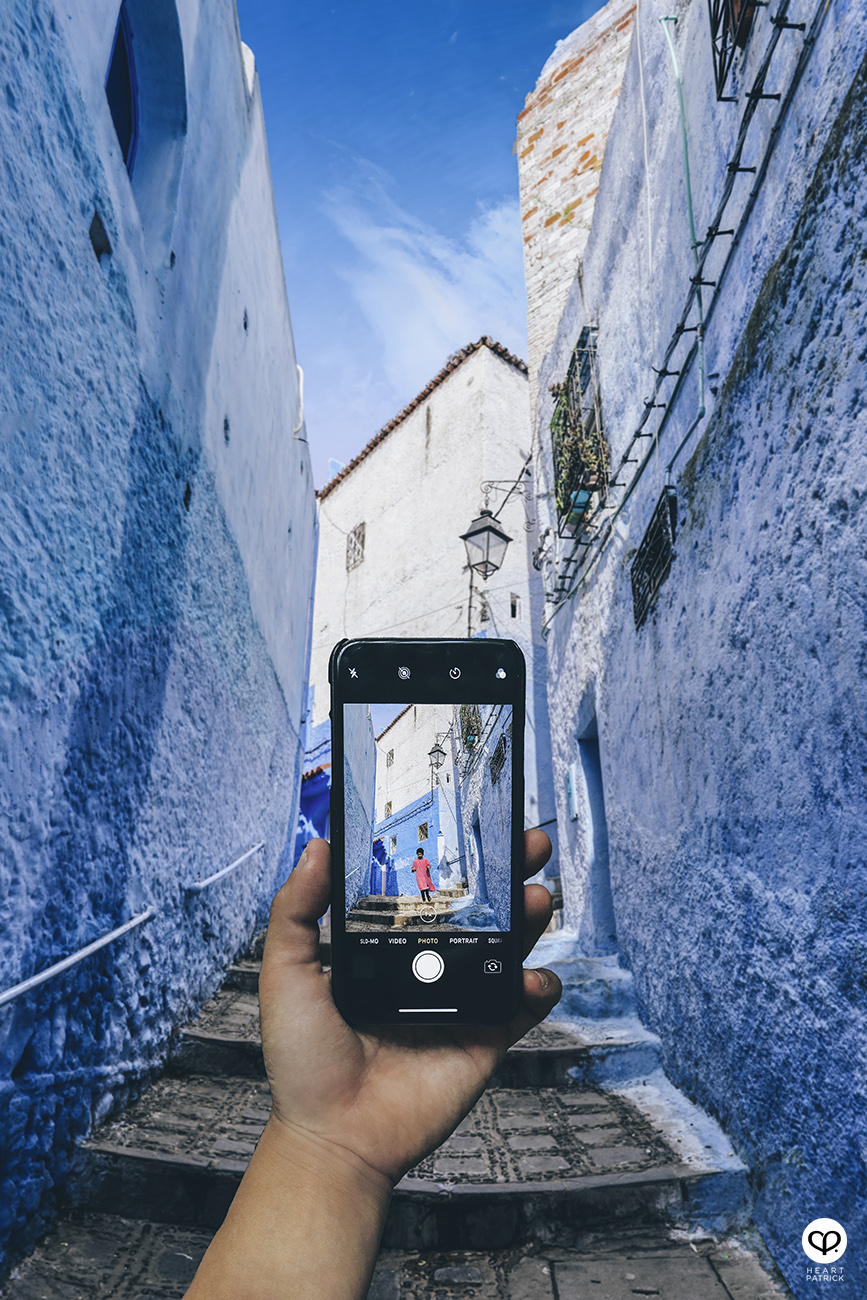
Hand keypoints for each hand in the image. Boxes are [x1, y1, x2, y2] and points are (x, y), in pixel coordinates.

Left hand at [258, 831, 560, 1187]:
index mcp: (386, 945)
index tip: (471, 820)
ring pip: (509, 946)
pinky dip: (539, 987)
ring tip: (536, 898)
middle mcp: (428, 966)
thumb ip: (296, 909)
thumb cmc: (303, 1060)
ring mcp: (460, 1001)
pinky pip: (523, 1007)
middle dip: (509, 872)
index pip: (427, 887)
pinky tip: (530, 977)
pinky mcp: (484, 1038)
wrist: (334, 1135)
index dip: (453, 855)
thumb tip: (315, 846)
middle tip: (526, 842)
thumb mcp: (288, 972)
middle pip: (480, 907)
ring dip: (531, 918)